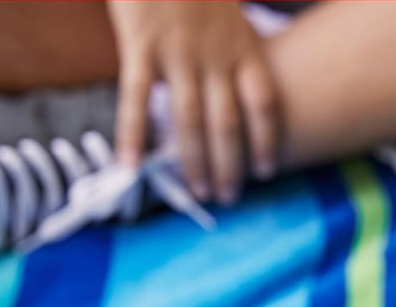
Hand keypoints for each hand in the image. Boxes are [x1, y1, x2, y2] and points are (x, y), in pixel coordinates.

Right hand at [107, 0, 277, 203]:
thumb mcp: (229, 3)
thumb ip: (235, 38)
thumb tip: (241, 77)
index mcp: (242, 44)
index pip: (264, 105)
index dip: (265, 141)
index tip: (265, 170)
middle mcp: (215, 56)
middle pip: (229, 125)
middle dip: (230, 165)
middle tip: (229, 197)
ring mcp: (178, 54)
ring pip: (190, 122)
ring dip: (194, 162)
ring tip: (198, 192)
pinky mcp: (140, 46)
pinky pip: (138, 100)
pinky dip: (133, 136)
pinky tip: (130, 166)